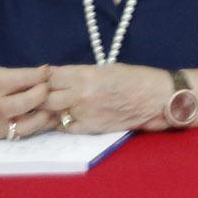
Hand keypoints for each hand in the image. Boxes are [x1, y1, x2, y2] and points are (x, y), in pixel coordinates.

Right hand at [0, 66, 53, 139]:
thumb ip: (19, 74)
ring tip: (52, 103)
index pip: (23, 79)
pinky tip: (43, 116)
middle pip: (29, 101)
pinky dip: (36, 124)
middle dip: (44, 93)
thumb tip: (47, 72)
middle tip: (50, 88)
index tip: (49, 72)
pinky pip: (22, 132)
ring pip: (30, 123)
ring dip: (45, 112)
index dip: (41, 75)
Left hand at [44, 64, 176, 134]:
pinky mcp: (90, 128)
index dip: (44, 78)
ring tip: (52, 107)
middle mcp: (81, 93)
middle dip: (41, 95)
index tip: (42, 79)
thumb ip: (81, 74)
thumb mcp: (106, 69)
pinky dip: (63, 122)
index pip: (50, 76)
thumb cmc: (136, 79)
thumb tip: (60, 78)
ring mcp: (84, 112)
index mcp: (86, 74)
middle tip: (41, 95)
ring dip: (49, 110)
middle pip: (44, 96)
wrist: (157, 98)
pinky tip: (68, 117)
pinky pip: (65, 127)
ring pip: (51, 113)